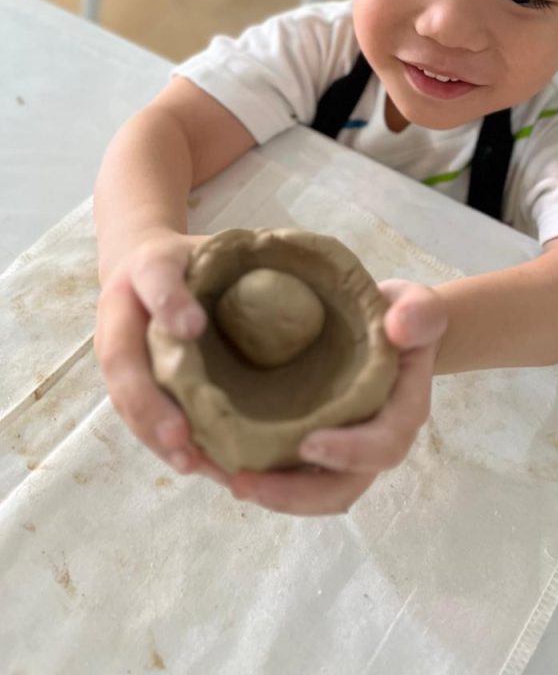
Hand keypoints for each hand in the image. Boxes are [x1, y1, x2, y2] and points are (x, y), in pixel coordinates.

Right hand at [94, 230, 230, 484]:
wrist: (142, 271)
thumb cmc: (187, 262)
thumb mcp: (206, 246)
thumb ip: (229, 256)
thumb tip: (277, 269)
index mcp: (143, 273)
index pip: (154, 281)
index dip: (170, 303)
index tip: (194, 326)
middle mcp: (121, 322)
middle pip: (124, 367)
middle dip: (151, 405)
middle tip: (181, 434)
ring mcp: (124, 361)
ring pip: (130, 405)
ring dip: (157, 437)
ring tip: (191, 463)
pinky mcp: (136, 388)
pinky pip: (146, 420)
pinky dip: (171, 446)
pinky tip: (203, 468)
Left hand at [229, 279, 447, 515]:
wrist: (389, 327)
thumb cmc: (403, 316)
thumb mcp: (417, 304)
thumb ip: (419, 312)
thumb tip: (399, 327)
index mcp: (402, 412)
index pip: (384, 444)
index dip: (350, 451)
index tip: (308, 444)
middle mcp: (371, 443)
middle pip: (340, 489)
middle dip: (293, 495)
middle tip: (244, 483)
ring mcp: (340, 451)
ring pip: (308, 492)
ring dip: (264, 493)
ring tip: (217, 475)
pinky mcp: (311, 446)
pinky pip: (285, 474)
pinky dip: (252, 473)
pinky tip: (211, 458)